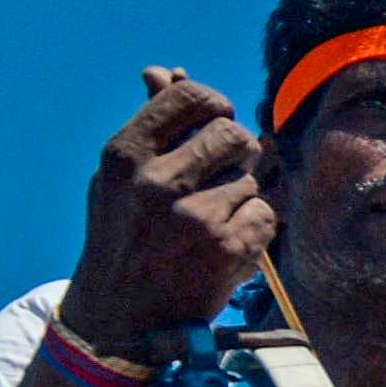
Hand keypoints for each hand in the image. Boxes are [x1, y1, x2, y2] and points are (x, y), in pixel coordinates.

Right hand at [61, 68, 279, 356]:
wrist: (120, 315)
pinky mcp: (228, 247)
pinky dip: (253, 229)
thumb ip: (150, 124)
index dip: (215, 104)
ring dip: (240, 197)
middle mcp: (159, 181)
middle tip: (220, 174)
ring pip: (252, 179)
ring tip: (207, 221)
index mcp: (126, 154)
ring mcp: (195, 216)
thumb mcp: (120, 176)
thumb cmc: (123, 234)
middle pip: (234, 134)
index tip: (216, 119)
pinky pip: (266, 215)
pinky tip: (224, 245)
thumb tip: (164, 71)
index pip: (191, 98)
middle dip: (236, 152)